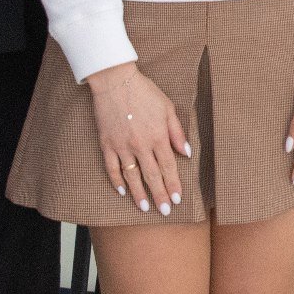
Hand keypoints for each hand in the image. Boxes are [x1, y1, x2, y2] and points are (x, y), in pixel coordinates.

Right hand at [88, 63, 188, 214]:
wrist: (116, 81)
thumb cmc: (145, 92)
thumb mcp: (168, 108)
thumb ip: (177, 133)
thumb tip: (187, 153)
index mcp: (158, 136)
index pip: (168, 167)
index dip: (173, 185)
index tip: (177, 199)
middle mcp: (141, 145)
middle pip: (152, 176)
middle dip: (159, 195)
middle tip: (164, 212)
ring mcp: (122, 146)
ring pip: (132, 176)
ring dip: (139, 194)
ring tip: (144, 208)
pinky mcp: (107, 144)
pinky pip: (112, 167)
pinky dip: (116, 181)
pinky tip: (122, 191)